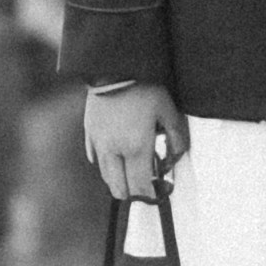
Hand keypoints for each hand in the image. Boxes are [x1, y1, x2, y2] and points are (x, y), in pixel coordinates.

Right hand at [82, 84, 182, 198]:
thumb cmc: (143, 88)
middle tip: (145, 186)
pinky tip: (116, 156)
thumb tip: (176, 155)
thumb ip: (176, 136)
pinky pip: (95, 158)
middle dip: (133, 193)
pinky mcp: (89, 133)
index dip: (148, 197)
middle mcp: (114, 151)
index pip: (140, 187)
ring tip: (132, 171)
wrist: (114, 68)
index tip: (156, 196)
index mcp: (136, 148)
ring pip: (106, 176)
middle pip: (119, 189)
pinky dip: (106, 164)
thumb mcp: (167, 109)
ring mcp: (99, 144)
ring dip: (119, 180)